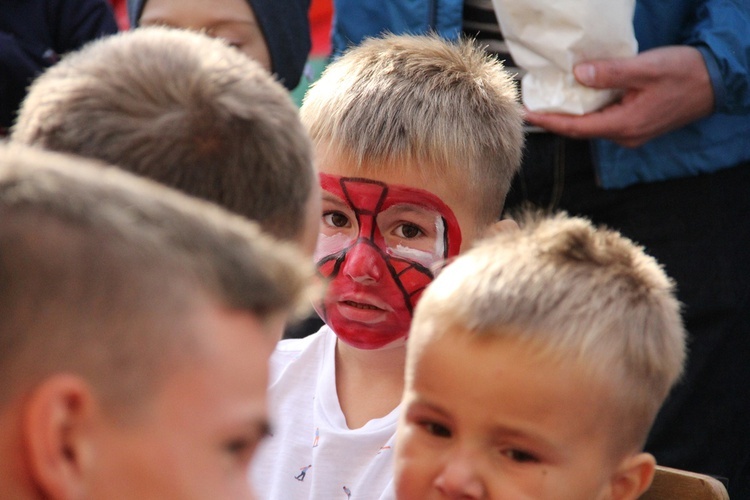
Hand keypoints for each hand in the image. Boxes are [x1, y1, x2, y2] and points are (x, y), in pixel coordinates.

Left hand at [524, 46, 714, 147]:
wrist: (718, 83)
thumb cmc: (685, 74)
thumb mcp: (646, 69)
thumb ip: (611, 73)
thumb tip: (579, 75)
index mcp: (624, 126)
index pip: (575, 128)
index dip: (548, 122)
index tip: (526, 114)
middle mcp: (625, 135)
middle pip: (580, 129)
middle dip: (555, 118)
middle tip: (532, 104)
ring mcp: (631, 132)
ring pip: (593, 124)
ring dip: (571, 113)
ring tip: (549, 99)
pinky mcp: (636, 124)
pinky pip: (605, 119)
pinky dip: (589, 109)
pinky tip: (579, 96)